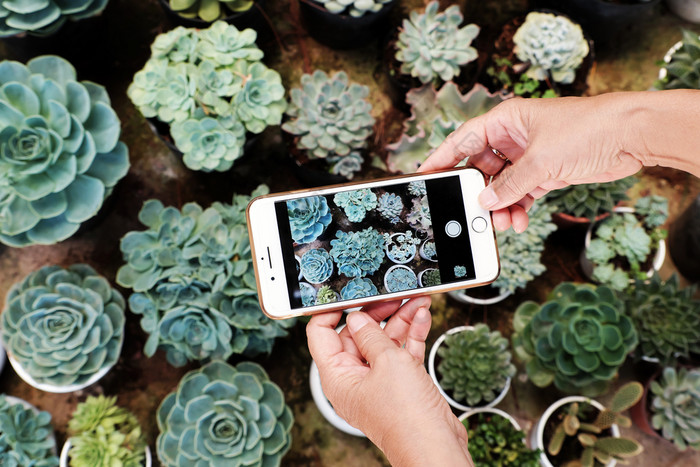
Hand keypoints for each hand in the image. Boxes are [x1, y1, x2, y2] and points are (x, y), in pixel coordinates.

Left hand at [307, 298, 472, 466]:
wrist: (435, 445)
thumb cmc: (406, 416)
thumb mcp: (386, 362)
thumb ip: (370, 335)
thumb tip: (356, 319)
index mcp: (337, 376)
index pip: (321, 335)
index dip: (331, 311)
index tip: (346, 295)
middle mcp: (354, 379)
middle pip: (357, 334)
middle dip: (377, 312)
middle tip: (392, 296)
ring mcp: (378, 382)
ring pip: (383, 341)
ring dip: (400, 320)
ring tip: (416, 301)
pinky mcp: (399, 384)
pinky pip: (400, 353)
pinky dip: (411, 336)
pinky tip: (421, 318)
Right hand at [418, 92, 682, 231]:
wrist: (631, 136)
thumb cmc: (587, 128)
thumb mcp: (541, 160)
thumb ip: (511, 184)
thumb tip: (486, 202)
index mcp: (505, 120)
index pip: (463, 140)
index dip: (442, 158)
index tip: (424, 175)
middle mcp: (513, 137)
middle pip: (481, 168)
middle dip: (477, 193)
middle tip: (470, 213)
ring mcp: (529, 156)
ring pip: (502, 186)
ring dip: (500, 206)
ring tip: (500, 224)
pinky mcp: (545, 172)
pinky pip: (522, 194)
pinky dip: (518, 208)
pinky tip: (518, 222)